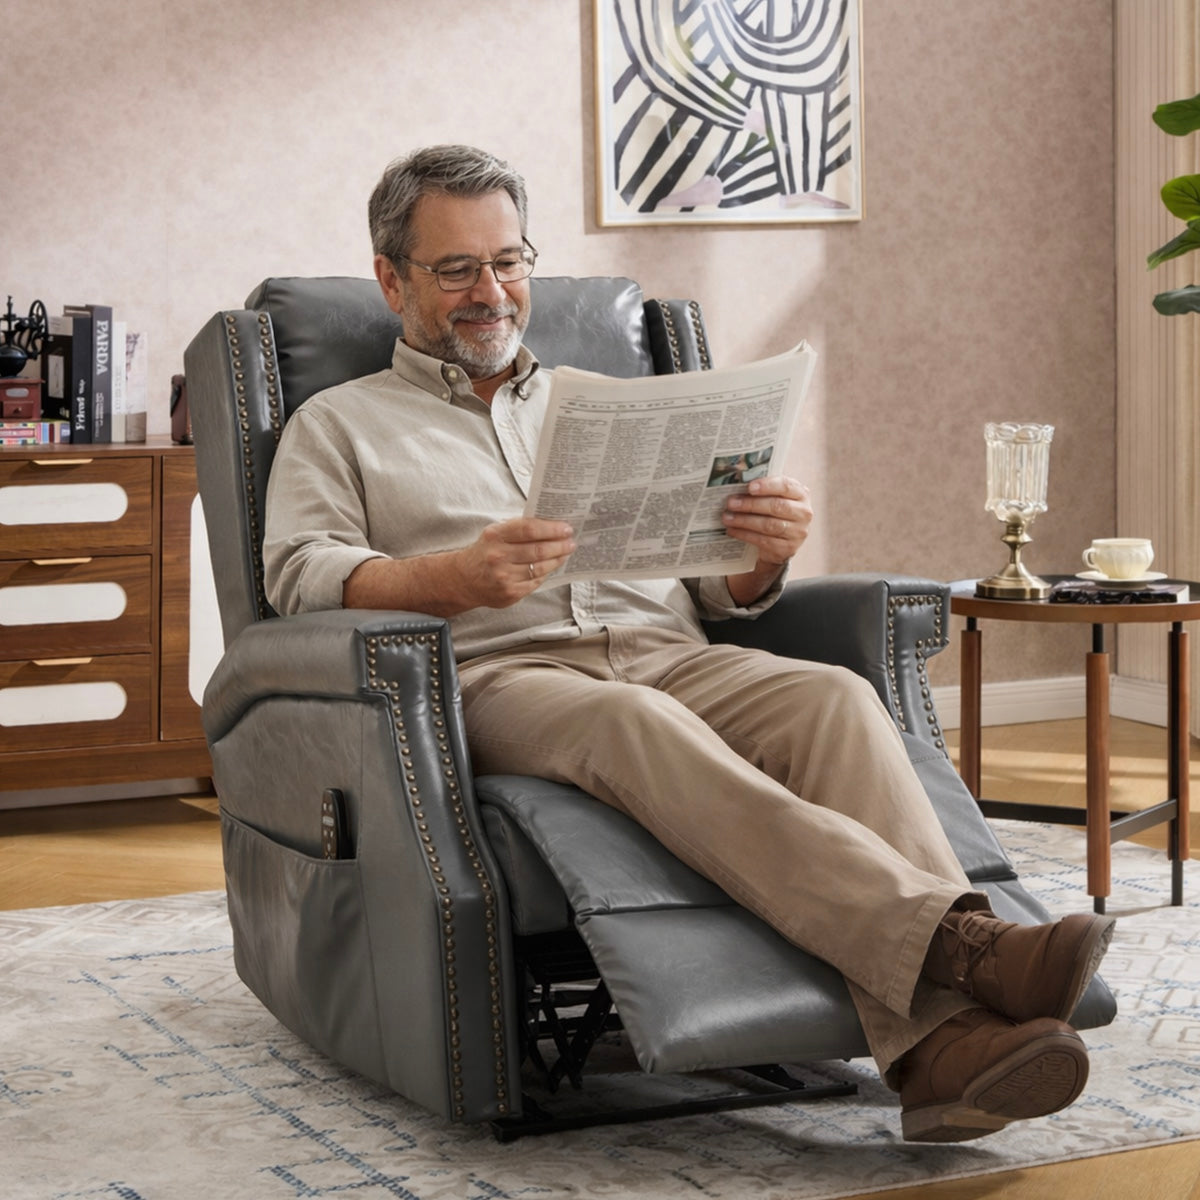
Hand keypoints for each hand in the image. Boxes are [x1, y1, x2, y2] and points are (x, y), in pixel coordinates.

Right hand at [453, 517, 575, 608]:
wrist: (464, 580)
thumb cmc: (485, 552)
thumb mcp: (495, 534)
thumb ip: (519, 529)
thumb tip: (551, 524)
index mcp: (495, 536)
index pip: (529, 529)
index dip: (551, 529)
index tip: (566, 528)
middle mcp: (498, 557)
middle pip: (538, 550)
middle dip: (560, 545)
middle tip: (571, 541)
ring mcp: (504, 577)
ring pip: (540, 567)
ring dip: (557, 559)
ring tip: (566, 552)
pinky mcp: (510, 593)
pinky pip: (536, 581)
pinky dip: (546, 573)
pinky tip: (552, 566)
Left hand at [722, 476, 812, 564]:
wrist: (782, 542)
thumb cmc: (775, 513)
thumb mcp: (774, 498)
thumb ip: (762, 490)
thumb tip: (736, 485)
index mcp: (801, 494)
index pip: (786, 486)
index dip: (767, 486)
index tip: (749, 487)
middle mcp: (803, 512)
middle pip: (776, 506)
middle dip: (751, 504)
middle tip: (731, 503)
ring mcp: (798, 532)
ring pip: (769, 525)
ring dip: (745, 521)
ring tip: (727, 518)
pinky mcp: (788, 548)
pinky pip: (764, 541)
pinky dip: (745, 535)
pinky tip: (732, 531)